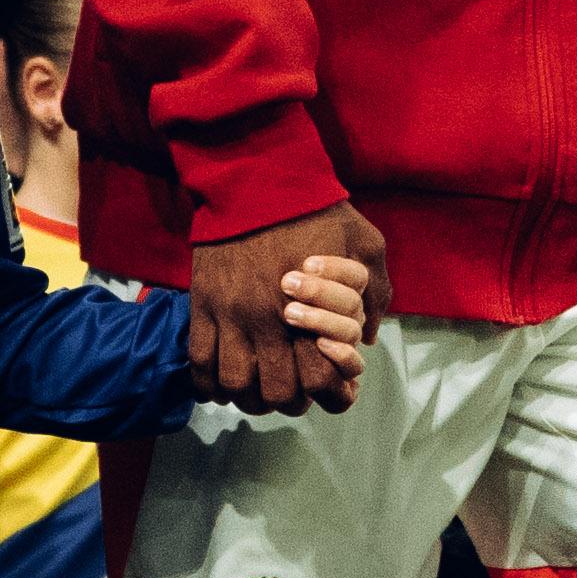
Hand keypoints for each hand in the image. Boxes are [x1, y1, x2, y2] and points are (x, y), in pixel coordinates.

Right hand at [190, 203, 387, 414]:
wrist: (255, 176)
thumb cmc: (316, 208)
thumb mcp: (364, 241)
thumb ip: (377, 289)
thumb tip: (370, 334)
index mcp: (313, 309)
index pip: (321, 379)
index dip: (332, 394)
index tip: (334, 390)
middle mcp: (270, 321)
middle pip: (277, 392)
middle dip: (290, 400)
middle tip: (294, 392)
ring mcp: (231, 315)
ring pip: (235, 384)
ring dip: (249, 397)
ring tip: (257, 390)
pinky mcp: (203, 305)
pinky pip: (200, 362)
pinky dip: (209, 384)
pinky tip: (221, 384)